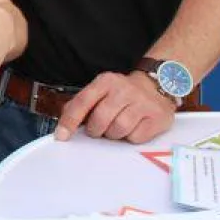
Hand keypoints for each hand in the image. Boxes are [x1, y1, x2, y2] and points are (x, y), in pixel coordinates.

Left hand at [55, 71, 175, 143]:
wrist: (157, 86)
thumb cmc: (122, 93)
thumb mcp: (100, 91)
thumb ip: (81, 104)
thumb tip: (64, 126)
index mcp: (105, 81)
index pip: (83, 102)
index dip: (70, 121)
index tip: (61, 135)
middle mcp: (124, 90)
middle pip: (100, 119)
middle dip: (95, 130)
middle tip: (98, 129)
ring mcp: (142, 103)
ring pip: (118, 130)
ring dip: (113, 134)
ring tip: (116, 127)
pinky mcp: (157, 117)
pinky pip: (136, 137)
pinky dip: (130, 137)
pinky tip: (133, 128)